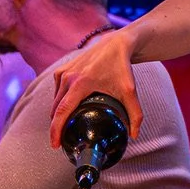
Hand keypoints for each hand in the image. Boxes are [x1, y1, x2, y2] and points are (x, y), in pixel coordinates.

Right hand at [49, 31, 143, 147]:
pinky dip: (58, 100)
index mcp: (80, 84)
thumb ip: (135, 113)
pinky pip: (56, 90)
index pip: (62, 112)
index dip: (56, 131)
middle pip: (55, 109)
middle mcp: (68, 77)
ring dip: (57, 113)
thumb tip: (134, 135)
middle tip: (63, 140)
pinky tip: (67, 107)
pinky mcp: (62, 69)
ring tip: (65, 125)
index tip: (55, 145)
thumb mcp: (130, 90)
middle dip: (56, 126)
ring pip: (54, 100)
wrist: (117, 43)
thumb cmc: (122, 66)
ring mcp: (63, 72)